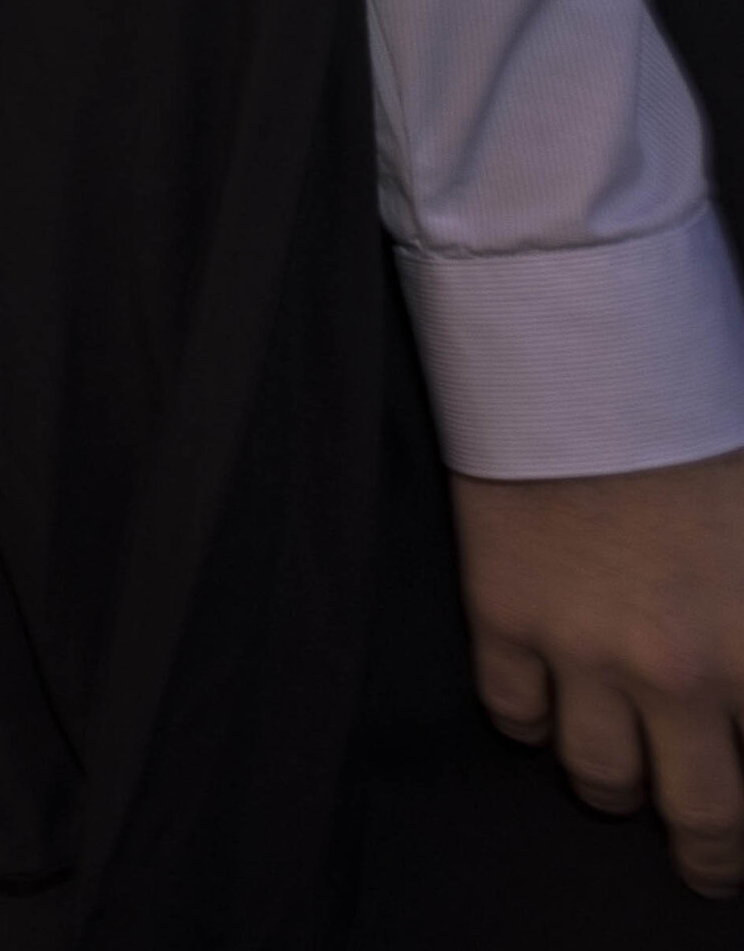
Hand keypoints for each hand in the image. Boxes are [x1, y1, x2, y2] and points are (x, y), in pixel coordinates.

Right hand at [453, 448, 743, 893]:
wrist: (588, 361)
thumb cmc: (706, 429)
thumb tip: (743, 669)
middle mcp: (678, 673)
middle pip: (700, 814)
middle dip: (711, 853)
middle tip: (711, 861)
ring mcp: (581, 652)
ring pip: (599, 778)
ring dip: (619, 790)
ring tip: (627, 785)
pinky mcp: (504, 618)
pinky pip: (512, 714)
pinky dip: (533, 726)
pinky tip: (551, 712)